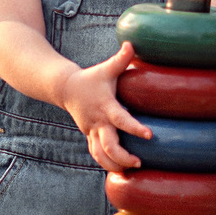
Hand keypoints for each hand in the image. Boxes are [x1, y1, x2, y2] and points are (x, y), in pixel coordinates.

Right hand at [61, 43, 148, 172]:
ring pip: (100, 155)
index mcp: (105, 106)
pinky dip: (106, 164)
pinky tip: (119, 171)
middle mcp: (98, 122)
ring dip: (114, 165)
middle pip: (108, 146)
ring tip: (130, 170)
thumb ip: (121, 59)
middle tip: (139, 162)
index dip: (135, 128)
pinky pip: (96, 154)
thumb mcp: (106, 68)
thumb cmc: (91, 78)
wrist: (66, 88)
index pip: (121, 120)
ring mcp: (92, 131)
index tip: (150, 135)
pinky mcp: (89, 135)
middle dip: (123, 156)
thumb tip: (132, 43)